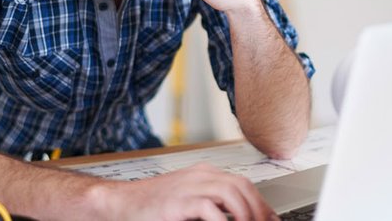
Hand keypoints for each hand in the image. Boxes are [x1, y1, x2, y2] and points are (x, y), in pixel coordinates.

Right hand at [106, 163, 275, 220]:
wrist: (120, 204)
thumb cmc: (152, 207)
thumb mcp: (188, 202)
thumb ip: (212, 207)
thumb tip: (237, 217)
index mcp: (204, 174)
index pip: (242, 183)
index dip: (261, 203)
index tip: (271, 219)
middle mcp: (199, 176)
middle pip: (242, 186)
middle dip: (258, 209)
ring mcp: (188, 187)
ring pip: (231, 192)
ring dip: (246, 214)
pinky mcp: (177, 203)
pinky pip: (208, 208)